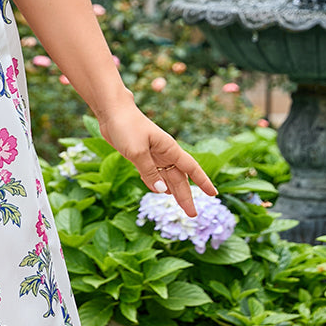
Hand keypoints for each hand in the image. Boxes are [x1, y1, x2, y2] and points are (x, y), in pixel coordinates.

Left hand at [97, 104, 216, 216]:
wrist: (112, 111)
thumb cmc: (126, 126)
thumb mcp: (137, 152)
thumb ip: (149, 172)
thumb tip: (162, 192)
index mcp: (169, 149)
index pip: (192, 168)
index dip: (203, 182)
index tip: (214, 194)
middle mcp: (164, 153)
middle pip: (179, 178)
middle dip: (186, 196)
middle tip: (192, 215)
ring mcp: (153, 154)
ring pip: (166, 177)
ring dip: (173, 192)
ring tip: (181, 206)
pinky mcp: (141, 155)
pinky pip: (153, 173)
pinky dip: (157, 183)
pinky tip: (160, 191)